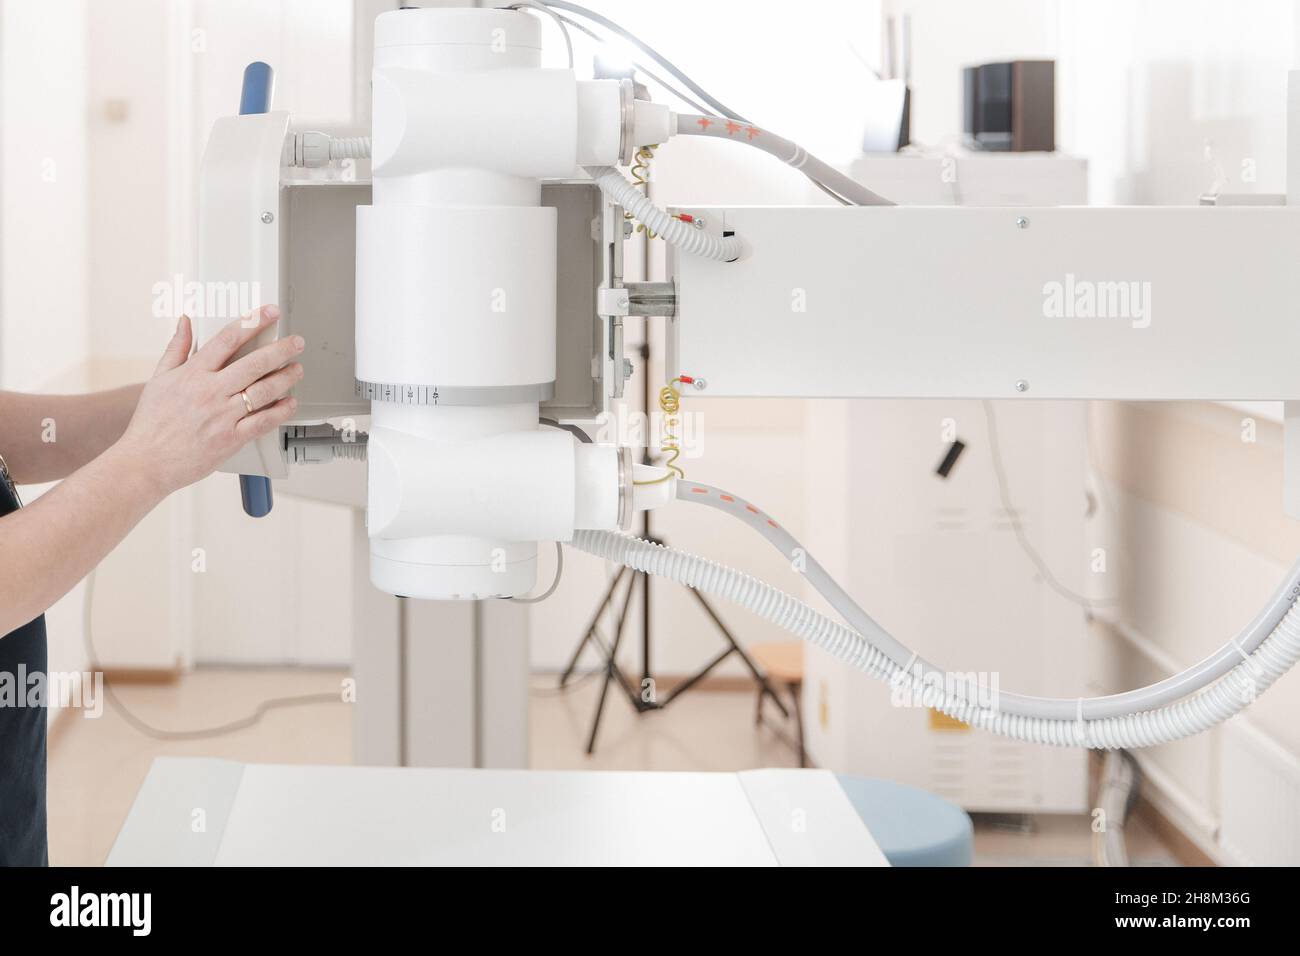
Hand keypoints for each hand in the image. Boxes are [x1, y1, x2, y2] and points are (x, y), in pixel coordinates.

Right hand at [116, 305, 303, 495]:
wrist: (146, 462)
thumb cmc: (152, 422)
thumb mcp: (159, 379)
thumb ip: (176, 348)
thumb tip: (185, 320)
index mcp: (192, 374)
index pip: (227, 339)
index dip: (253, 322)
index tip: (270, 312)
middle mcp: (210, 392)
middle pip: (254, 363)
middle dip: (281, 349)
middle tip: (297, 342)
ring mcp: (222, 416)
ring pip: (263, 391)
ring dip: (285, 378)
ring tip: (297, 369)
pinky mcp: (231, 439)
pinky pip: (263, 422)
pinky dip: (280, 411)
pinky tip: (290, 402)